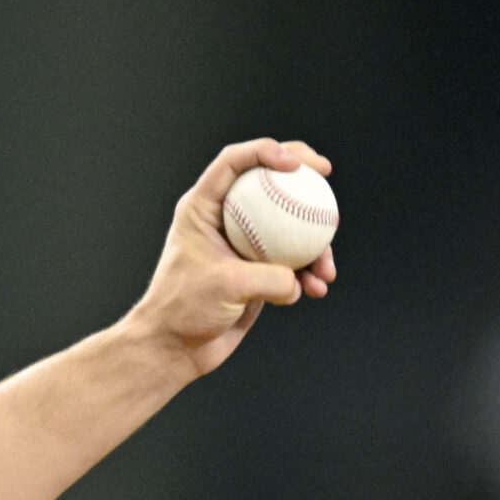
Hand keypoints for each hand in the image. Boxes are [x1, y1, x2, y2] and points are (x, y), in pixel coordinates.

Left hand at [124, 138, 335, 377]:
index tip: (296, 164)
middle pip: (267, 180)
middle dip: (301, 172)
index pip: (234, 162)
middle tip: (325, 173)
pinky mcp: (258, 270)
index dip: (266, 150)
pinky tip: (318, 288)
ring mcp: (244, 243)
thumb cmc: (183, 311)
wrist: (174, 348)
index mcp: (202, 207)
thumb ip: (267, 277)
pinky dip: (307, 273)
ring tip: (326, 267)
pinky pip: (292, 262)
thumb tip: (298, 279)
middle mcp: (224, 219)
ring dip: (314, 241)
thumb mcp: (226, 287)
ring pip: (288, 224)